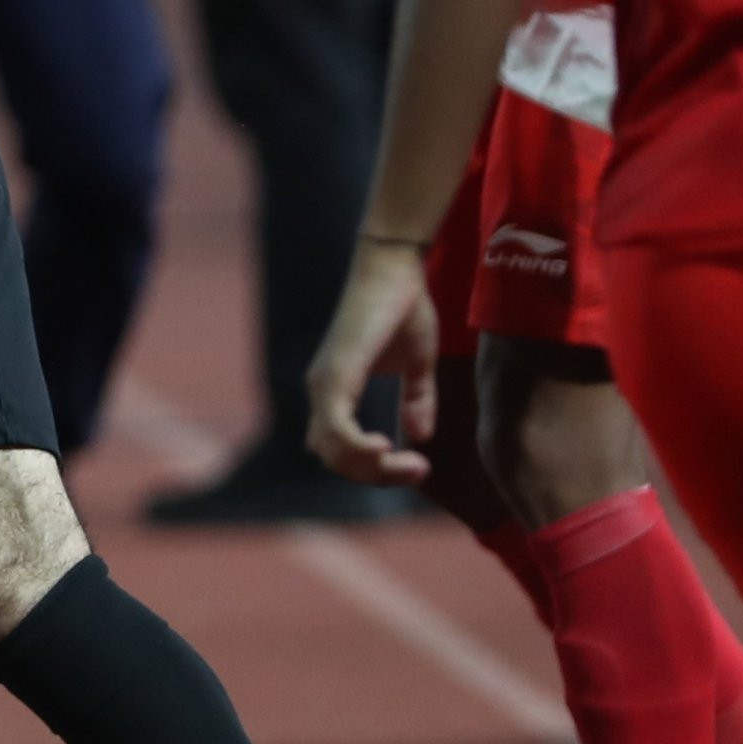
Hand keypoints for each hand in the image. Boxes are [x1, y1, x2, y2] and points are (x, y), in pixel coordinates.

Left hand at [305, 237, 439, 485]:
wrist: (395, 268)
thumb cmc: (403, 309)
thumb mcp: (417, 363)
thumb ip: (415, 401)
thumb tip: (420, 438)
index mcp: (336, 391)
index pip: (339, 449)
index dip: (371, 468)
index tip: (415, 468)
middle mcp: (322, 390)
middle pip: (333, 458)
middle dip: (375, 475)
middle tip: (417, 472)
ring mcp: (325, 382)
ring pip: (332, 450)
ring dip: (372, 468)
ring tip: (411, 466)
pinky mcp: (336, 373)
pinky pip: (336, 428)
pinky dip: (357, 447)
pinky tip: (385, 447)